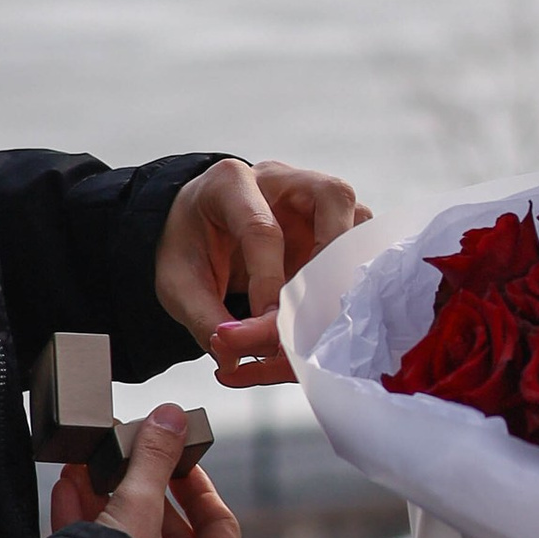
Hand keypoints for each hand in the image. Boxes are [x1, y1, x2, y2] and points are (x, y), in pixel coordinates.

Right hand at [52, 403, 242, 537]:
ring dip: (108, 506)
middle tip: (123, 459)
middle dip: (138, 490)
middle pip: (170, 534)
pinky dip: (89, 533)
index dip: (196, 485)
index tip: (176, 459)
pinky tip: (66, 496)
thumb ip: (153, 459)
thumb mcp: (137, 507)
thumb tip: (172, 415)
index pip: (218, 524)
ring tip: (85, 469)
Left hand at [156, 158, 367, 389]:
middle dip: (331, 258)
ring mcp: (315, 200)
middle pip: (333, 197)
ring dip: (352, 266)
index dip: (267, 282)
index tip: (264, 325)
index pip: (262, 228)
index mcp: (232, 182)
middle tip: (315, 311)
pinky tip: (337, 310)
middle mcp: (284, 180)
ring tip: (330, 312)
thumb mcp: (177, 283)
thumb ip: (203, 318)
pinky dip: (355, 278)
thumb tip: (234, 357)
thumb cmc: (187, 248)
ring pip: (360, 217)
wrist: (195, 231)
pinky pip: (361, 244)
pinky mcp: (334, 225)